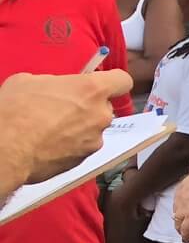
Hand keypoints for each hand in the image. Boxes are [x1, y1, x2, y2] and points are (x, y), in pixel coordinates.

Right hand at [0, 70, 131, 182]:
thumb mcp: (29, 81)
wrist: (5, 149)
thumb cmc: (15, 110)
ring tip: (50, 130)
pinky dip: (69, 146)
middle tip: (62, 108)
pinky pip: (81, 148)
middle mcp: (100, 115)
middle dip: (88, 107)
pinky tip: (47, 145)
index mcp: (92, 90)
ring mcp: (94, 140)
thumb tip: (54, 89)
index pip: (122, 81)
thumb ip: (53, 83)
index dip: (112, 81)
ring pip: (92, 129)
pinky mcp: (82, 161)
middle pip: (104, 107)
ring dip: (78, 127)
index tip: (99, 83)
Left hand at [172, 160, 188, 237]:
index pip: (179, 195)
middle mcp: (182, 195)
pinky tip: (188, 239)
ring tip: (184, 234)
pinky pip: (186, 229)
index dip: (182, 203)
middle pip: (177, 209)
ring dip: (180, 228)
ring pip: (178, 221)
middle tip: (182, 223)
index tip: (185, 208)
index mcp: (186, 183)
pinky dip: (186, 235)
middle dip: (179, 216)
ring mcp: (186, 207)